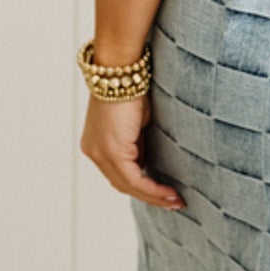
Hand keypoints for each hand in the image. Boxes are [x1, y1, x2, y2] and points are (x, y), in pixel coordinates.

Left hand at [80, 90, 185, 209]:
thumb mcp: (136, 122)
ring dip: (154, 196)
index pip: (119, 175)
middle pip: (123, 185)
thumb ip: (139, 143)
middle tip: (175, 203)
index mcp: (96, 145)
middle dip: (150, 197)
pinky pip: (133, 179)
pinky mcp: (111, 151)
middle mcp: (93, 152)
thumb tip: (150, 161)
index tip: (166, 194)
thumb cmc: (131, 86)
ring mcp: (100, 153)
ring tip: (176, 201)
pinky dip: (153, 188)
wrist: (121, 68)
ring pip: (128, 186)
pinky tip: (169, 193)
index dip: (142, 188)